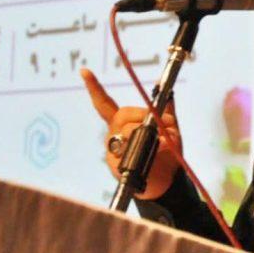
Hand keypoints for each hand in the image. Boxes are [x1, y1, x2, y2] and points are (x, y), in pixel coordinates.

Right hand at [81, 67, 181, 199]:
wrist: (168, 182)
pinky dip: (153, 145)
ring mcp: (113, 151)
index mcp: (122, 124)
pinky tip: (162, 147)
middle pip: (121, 114)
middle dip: (143, 115)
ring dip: (151, 131)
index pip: (104, 104)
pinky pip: (132, 149)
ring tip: (167, 140)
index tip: (84, 71)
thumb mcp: (169, 128)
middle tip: (164, 122)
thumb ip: (166, 111)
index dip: (94, 87)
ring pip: (128, 131)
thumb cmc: (165, 154)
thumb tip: (169, 91)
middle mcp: (113, 135)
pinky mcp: (117, 166)